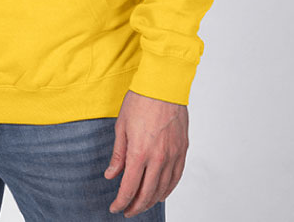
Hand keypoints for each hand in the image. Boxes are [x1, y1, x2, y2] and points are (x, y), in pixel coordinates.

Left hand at [104, 89, 187, 216]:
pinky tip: (161, 193)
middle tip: (127, 210)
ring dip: (151, 200)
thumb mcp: (121, 126)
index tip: (115, 208)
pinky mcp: (182, 149)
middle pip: (147, 193)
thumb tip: (111, 175)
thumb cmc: (140, 100)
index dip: (121, 202)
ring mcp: (173, 155)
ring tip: (142, 204)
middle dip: (135, 206)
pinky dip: (168, 189)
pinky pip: (176, 177)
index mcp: (139, 152)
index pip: (129, 188)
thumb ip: (118, 154)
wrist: (163, 84)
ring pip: (163, 189)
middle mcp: (158, 158)